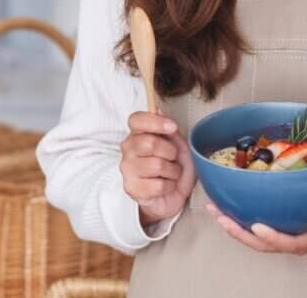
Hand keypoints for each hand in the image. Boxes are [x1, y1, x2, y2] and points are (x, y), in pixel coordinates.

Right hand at [120, 109, 196, 226]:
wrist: (170, 197)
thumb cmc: (173, 169)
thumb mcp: (178, 146)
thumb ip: (170, 130)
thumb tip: (159, 109)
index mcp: (137, 134)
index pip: (136, 120)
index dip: (155, 122)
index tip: (172, 127)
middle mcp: (128, 149)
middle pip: (149, 142)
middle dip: (170, 151)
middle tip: (173, 158)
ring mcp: (127, 169)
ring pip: (157, 165)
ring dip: (172, 171)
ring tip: (170, 174)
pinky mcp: (132, 188)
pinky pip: (158, 185)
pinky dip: (169, 186)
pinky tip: (165, 186)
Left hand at [206, 187, 306, 254]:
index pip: (293, 243)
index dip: (274, 238)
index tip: (258, 227)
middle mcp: (297, 239)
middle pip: (266, 244)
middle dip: (241, 234)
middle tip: (223, 219)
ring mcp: (285, 233)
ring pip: (256, 237)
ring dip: (233, 226)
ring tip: (215, 210)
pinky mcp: (277, 224)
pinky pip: (255, 225)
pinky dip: (237, 217)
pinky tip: (222, 204)